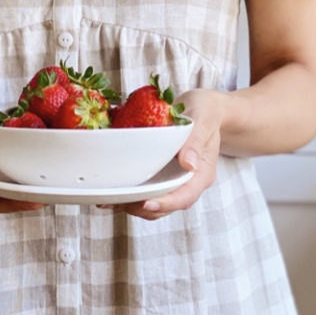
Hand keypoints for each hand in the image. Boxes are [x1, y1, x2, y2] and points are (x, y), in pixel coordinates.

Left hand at [123, 88, 225, 220]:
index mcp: (201, 173)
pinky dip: (131, 190)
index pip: (185, 197)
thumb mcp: (203, 118)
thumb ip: (195, 140)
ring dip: (133, 202)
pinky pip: (147, 186)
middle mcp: (188, 181)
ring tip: (109, 198)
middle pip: (166, 204)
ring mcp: (174, 178)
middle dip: (142, 207)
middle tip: (117, 200)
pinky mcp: (162, 172)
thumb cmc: (206, 111)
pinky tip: (113, 186)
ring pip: (154, 199)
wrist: (205, 107)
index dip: (165, 203)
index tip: (145, 203)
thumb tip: (189, 164)